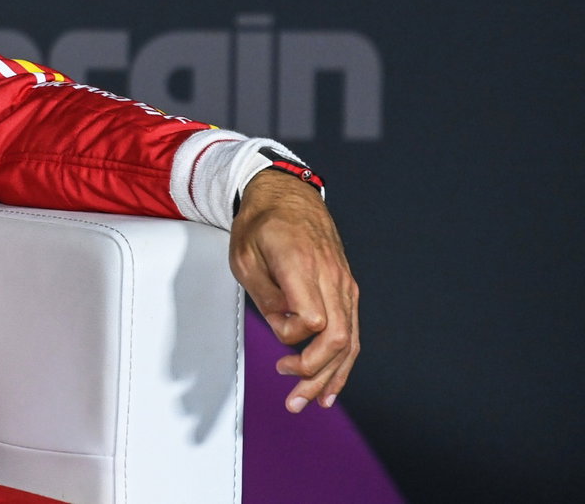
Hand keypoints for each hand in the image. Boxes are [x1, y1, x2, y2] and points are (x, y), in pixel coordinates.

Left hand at [229, 169, 359, 412]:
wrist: (287, 194)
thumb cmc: (261, 222)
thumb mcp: (243, 256)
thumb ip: (264, 296)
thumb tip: (283, 330)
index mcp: (301, 263)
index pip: (313, 318)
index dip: (293, 335)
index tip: (276, 331)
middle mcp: (330, 275)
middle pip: (337, 338)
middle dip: (315, 374)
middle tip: (292, 396)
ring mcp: (343, 283)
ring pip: (349, 341)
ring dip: (331, 377)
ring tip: (310, 402)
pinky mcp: (347, 289)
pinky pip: (352, 331)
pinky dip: (343, 362)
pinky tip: (332, 386)